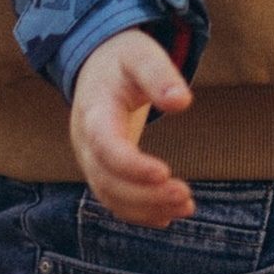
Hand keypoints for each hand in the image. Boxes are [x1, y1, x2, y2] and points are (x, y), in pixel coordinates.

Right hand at [67, 28, 196, 226]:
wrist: (98, 66)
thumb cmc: (122, 60)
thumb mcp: (141, 55)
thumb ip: (159, 75)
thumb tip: (181, 102)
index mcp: (93, 112)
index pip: (105, 146)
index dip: (131, 165)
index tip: (164, 173)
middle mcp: (85, 142)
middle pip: (108, 179)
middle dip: (146, 195)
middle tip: (185, 195)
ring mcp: (90, 159)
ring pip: (111, 196)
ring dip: (147, 208)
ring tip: (187, 207)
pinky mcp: (101, 169)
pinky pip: (114, 199)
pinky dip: (139, 212)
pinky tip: (167, 217)